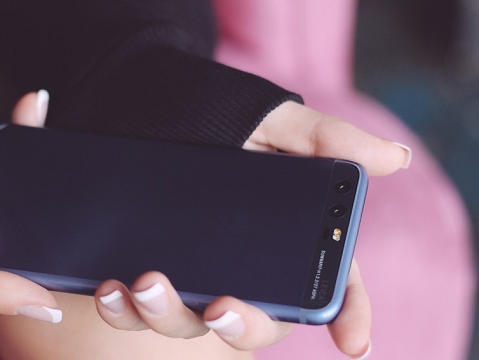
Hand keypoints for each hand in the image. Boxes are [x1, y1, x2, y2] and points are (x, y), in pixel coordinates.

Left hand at [10, 98, 410, 357]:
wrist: (159, 110)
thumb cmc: (230, 121)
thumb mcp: (276, 124)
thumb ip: (327, 139)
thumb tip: (393, 158)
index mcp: (285, 244)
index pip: (328, 287)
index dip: (349, 317)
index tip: (353, 343)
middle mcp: (242, 271)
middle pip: (253, 321)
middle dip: (240, 324)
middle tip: (219, 306)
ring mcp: (192, 277)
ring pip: (188, 322)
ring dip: (166, 315)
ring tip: (144, 284)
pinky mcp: (146, 273)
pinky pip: (135, 307)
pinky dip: (123, 307)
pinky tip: (110, 289)